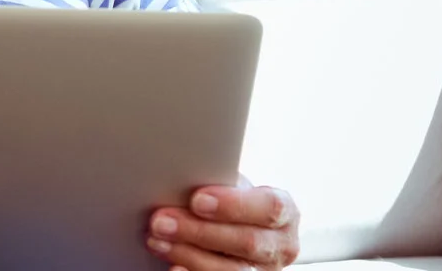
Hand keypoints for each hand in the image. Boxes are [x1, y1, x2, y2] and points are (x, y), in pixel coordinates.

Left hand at [148, 184, 300, 270]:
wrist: (234, 225)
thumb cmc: (229, 201)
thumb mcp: (230, 187)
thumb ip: (217, 183)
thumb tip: (179, 180)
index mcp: (284, 212)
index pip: (269, 207)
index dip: (233, 204)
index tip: (197, 199)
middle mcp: (280, 245)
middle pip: (247, 242)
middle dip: (200, 231)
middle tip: (162, 220)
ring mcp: (265, 270)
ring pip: (233, 270)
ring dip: (189, 254)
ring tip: (157, 241)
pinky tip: (173, 266)